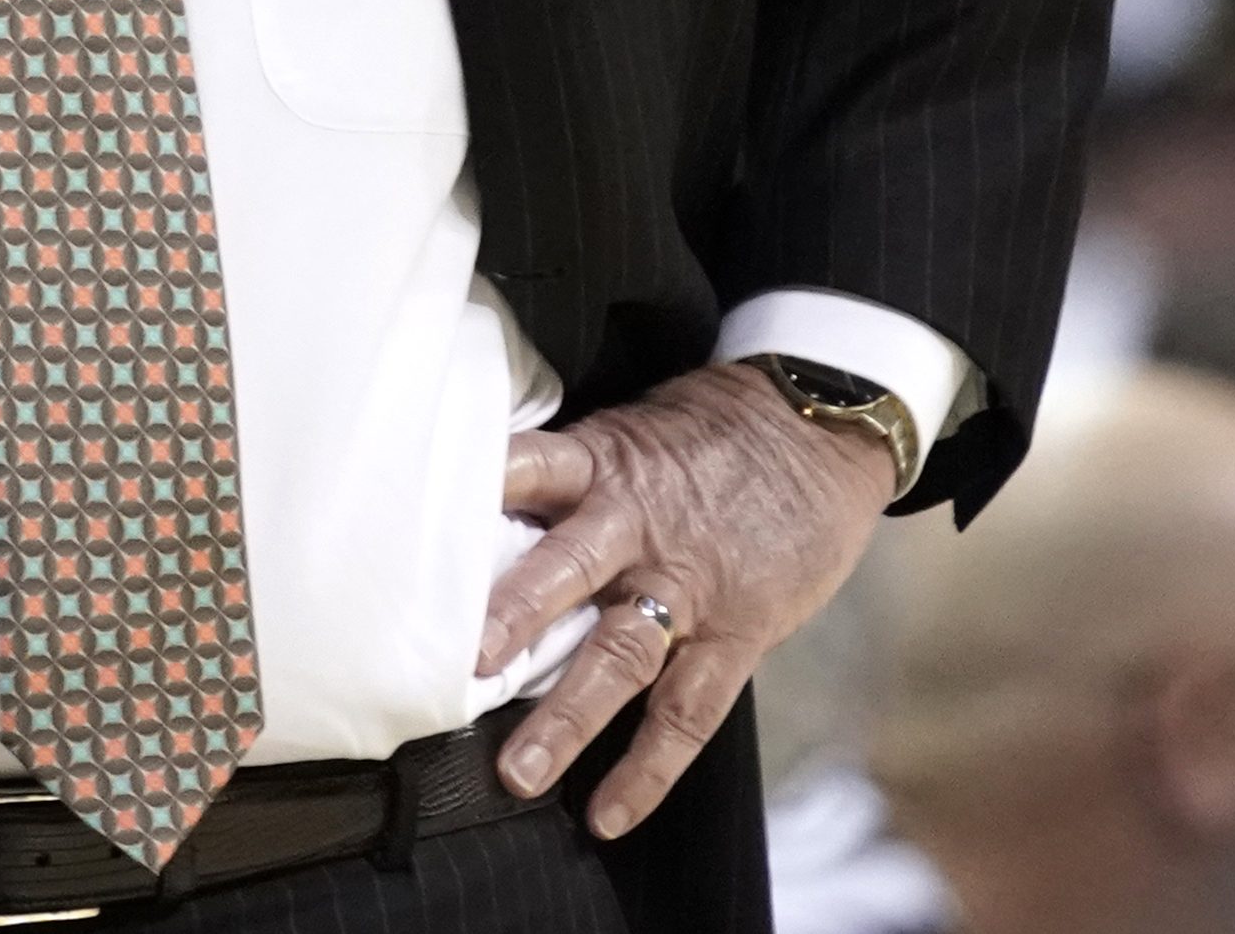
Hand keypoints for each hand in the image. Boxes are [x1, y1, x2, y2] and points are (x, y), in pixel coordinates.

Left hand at [471, 363, 905, 840]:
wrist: (821, 421)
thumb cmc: (713, 429)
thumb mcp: (633, 428)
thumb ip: (569, 475)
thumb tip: (475, 507)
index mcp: (602, 464)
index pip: (526, 468)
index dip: (474, 493)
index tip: (413, 533)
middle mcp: (637, 525)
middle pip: (567, 571)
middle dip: (515, 619)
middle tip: (464, 670)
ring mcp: (688, 584)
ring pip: (621, 655)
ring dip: (568, 718)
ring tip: (519, 775)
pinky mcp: (737, 631)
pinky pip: (688, 709)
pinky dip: (649, 767)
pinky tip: (608, 813)